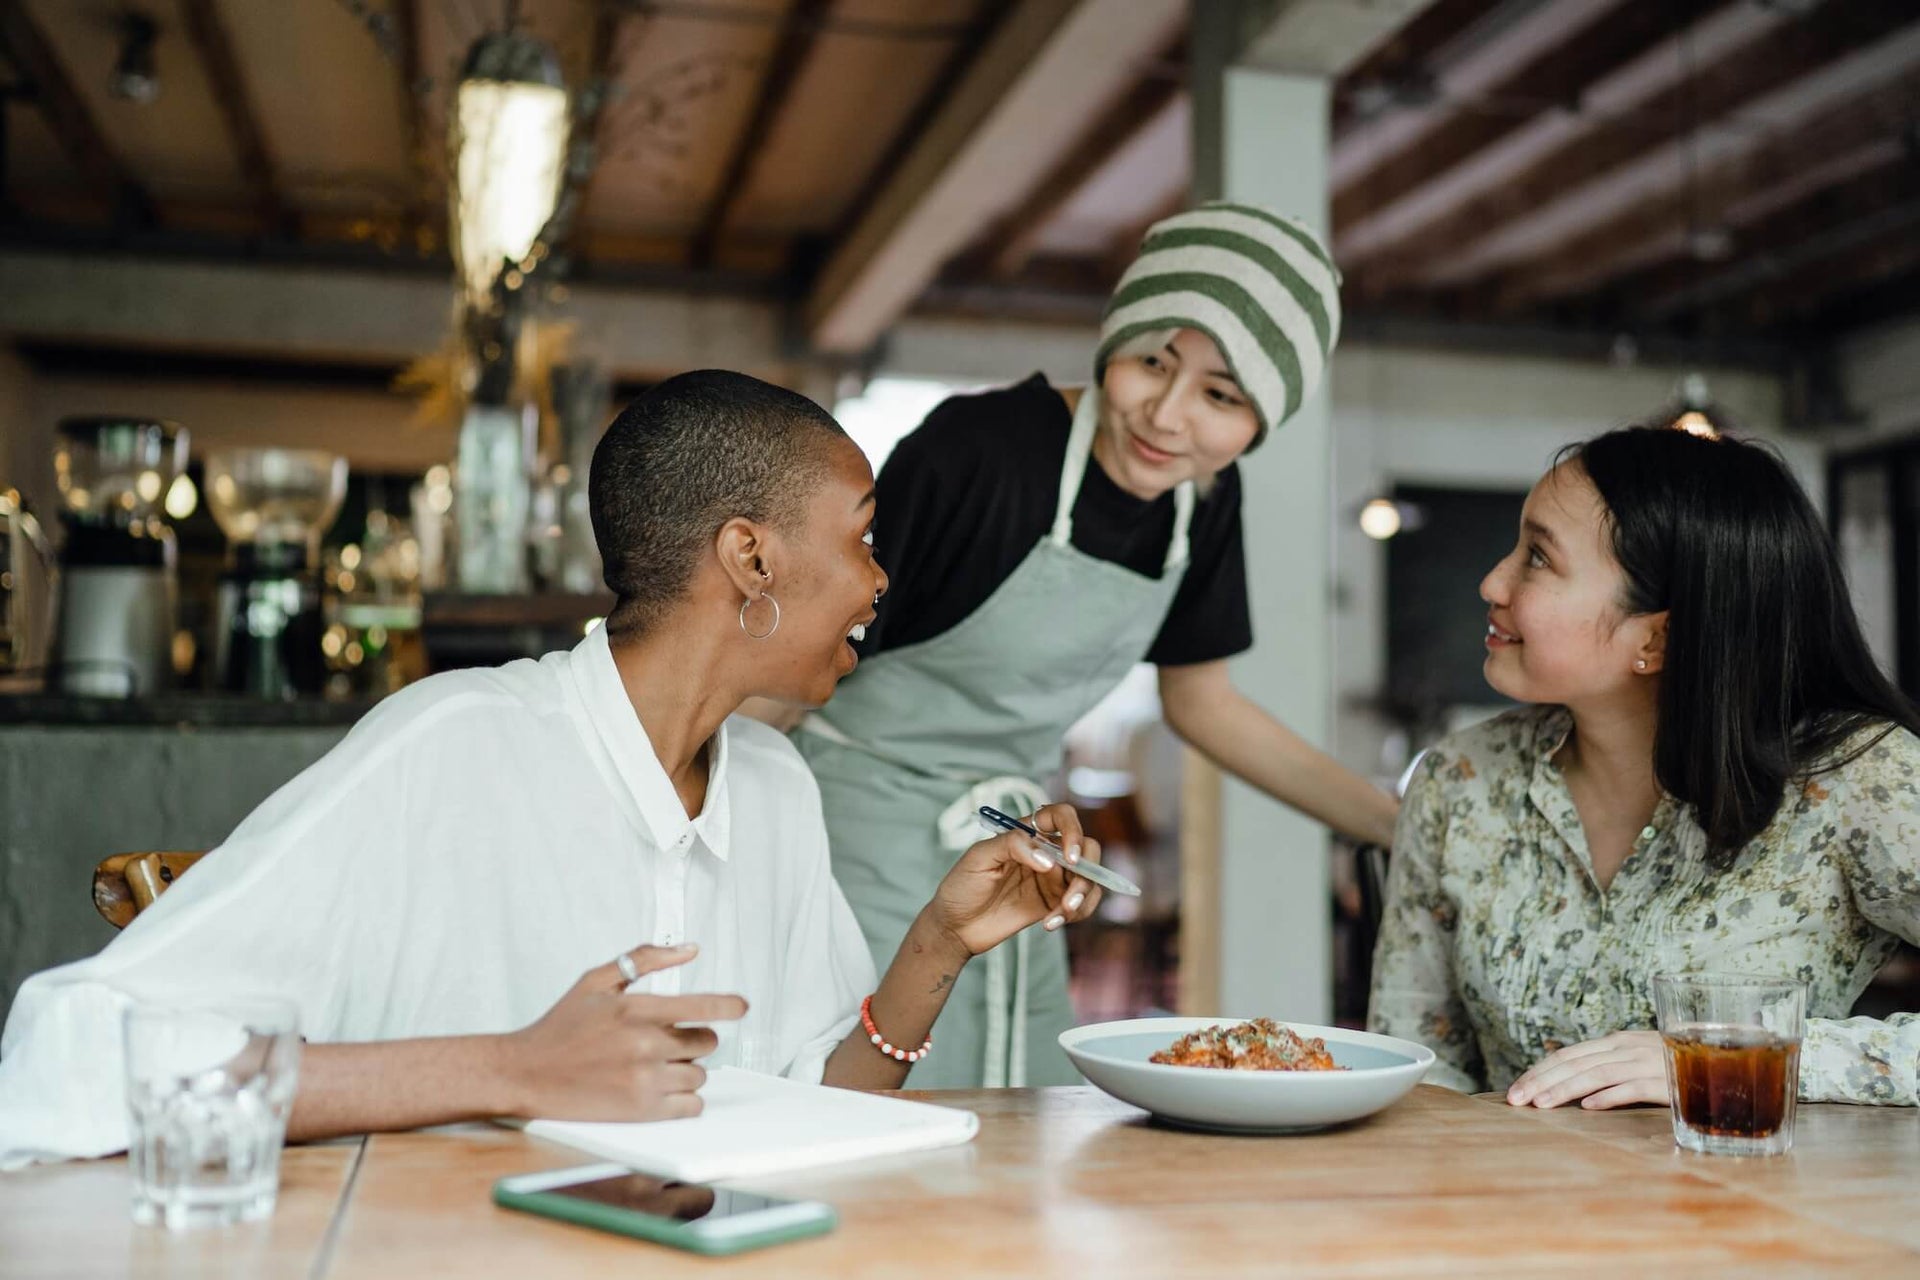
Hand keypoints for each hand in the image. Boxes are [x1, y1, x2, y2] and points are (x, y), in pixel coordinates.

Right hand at [498, 944, 746, 1121]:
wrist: (525, 1073)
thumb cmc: (560, 1026)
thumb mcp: (596, 980)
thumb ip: (644, 959)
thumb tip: (689, 949)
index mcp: (635, 1009)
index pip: (701, 1006)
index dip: (728, 1006)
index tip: (741, 1006)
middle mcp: (644, 1045)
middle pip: (705, 1042)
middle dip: (693, 1040)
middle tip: (667, 1041)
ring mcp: (644, 1080)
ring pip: (699, 1074)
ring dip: (685, 1070)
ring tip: (653, 1066)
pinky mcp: (641, 1111)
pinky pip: (691, 1105)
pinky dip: (683, 1099)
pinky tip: (660, 1089)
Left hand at [927, 803, 1104, 956]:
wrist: (955, 927)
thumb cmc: (961, 886)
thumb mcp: (978, 857)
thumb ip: (1011, 846)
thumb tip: (1048, 859)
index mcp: (1028, 833)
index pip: (1062, 817)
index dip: (1073, 831)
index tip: (1069, 857)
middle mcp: (1046, 852)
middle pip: (1087, 849)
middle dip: (1087, 872)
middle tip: (1070, 897)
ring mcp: (1052, 879)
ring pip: (1089, 879)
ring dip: (1083, 897)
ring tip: (1059, 916)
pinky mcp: (1053, 904)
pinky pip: (1081, 905)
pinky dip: (1074, 915)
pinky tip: (1049, 924)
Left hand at [1506, 1030, 1667, 1109]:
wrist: (1724, 1056)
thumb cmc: (1674, 1063)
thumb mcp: (1637, 1059)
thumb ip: (1608, 1067)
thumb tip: (1571, 1086)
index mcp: (1615, 1042)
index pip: (1567, 1055)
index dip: (1538, 1071)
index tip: (1514, 1090)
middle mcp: (1626, 1048)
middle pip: (1574, 1063)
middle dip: (1540, 1081)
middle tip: (1515, 1100)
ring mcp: (1646, 1062)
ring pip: (1597, 1074)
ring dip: (1565, 1089)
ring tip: (1541, 1105)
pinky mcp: (1667, 1081)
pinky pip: (1633, 1087)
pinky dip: (1610, 1096)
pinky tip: (1589, 1107)